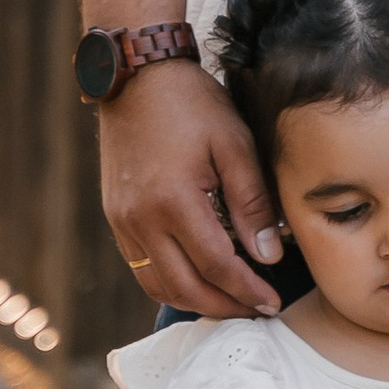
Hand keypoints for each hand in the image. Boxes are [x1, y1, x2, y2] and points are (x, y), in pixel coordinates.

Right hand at [97, 59, 286, 317]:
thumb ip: (253, 203)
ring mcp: (122, 221)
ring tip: (231, 302)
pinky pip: (141, 268)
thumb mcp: (235, 144)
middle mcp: (140, 219)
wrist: (136, 78)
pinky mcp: (115, 217)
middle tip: (257, 311)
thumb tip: (268, 256)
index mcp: (173, 201)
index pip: (216, 266)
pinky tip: (198, 280)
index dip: (247, 291)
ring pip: (158, 284)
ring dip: (195, 301)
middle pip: (185, 287)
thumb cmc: (192, 104)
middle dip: (224, 306)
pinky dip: (170, 283)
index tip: (273, 303)